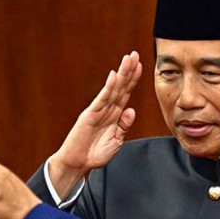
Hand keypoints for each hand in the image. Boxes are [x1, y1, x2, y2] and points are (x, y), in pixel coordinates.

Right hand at [48, 51, 141, 197]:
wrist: (78, 163)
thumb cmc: (95, 154)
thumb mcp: (116, 141)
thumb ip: (124, 126)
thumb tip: (131, 110)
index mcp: (114, 116)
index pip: (125, 93)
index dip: (133, 80)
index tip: (141, 66)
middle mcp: (107, 110)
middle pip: (120, 87)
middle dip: (128, 71)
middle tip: (135, 54)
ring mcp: (98, 111)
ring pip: (113, 89)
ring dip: (121, 74)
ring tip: (128, 59)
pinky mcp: (90, 115)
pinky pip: (102, 99)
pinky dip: (108, 88)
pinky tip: (114, 76)